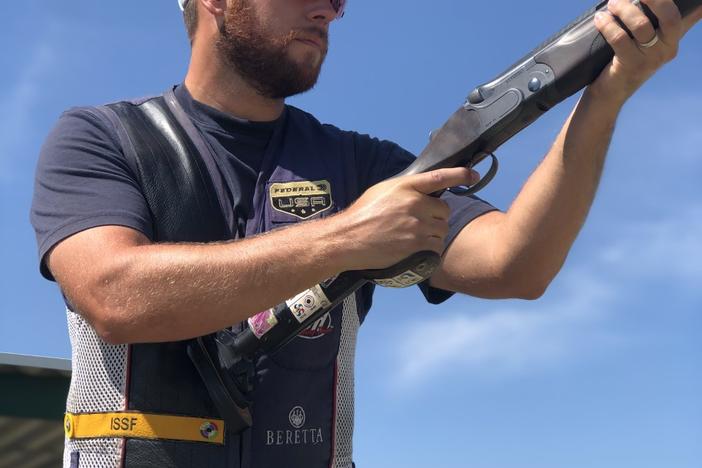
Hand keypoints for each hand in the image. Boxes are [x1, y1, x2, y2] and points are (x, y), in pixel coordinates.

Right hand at [335, 167, 478, 270]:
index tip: (473, 175)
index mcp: (405, 186)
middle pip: (444, 210)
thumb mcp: (381, 191)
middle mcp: (414, 203)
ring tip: (413, 238)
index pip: (439, 177)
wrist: (347, 239)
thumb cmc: (361, 216)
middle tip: (418, 224)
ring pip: (442, 229)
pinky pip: (436, 247)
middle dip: (436, 217)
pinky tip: (416, 249)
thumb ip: (405, 189)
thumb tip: (423, 191)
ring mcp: (417, 224)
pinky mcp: (416, 244)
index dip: (460, 175)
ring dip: (433, 235)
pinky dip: (430, 250)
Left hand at [590, 0, 701, 105]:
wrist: (612, 90)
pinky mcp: (631, 65)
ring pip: (641, 25)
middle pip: (669, 16)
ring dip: (624, 9)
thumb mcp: (650, 42)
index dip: (683, 3)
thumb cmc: (630, 59)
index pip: (686, 15)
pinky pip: (619, 38)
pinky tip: (600, 18)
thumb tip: (671, 3)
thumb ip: (659, 22)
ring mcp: (650, 58)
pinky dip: (608, 25)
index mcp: (674, 39)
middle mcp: (667, 49)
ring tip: (613, 3)